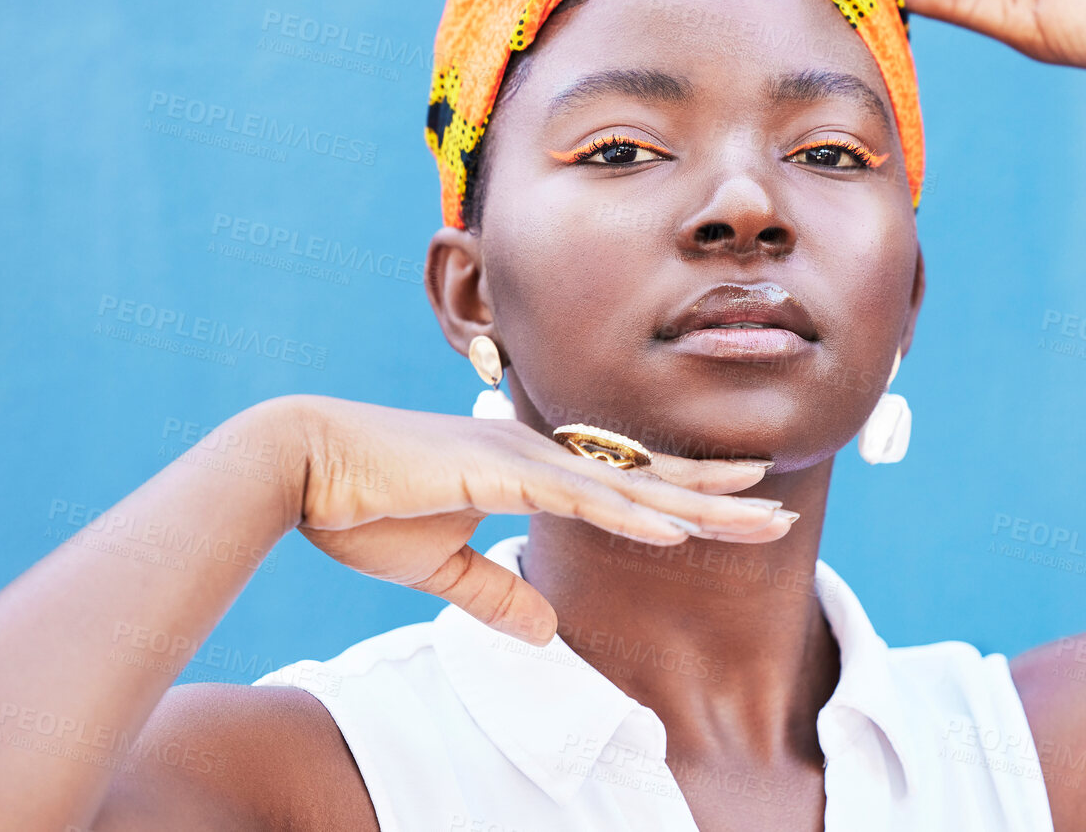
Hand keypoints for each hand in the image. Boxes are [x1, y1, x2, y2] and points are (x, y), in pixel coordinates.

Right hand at [271, 396, 789, 643]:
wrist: (301, 464)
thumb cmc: (362, 506)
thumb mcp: (440, 566)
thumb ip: (496, 594)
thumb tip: (545, 631)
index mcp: (530, 469)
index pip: (625, 484)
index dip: (684, 495)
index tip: (739, 505)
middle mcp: (540, 456)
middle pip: (649, 480)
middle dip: (719, 498)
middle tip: (784, 514)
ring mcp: (524, 459)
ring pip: (632, 487)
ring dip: (700, 505)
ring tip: (765, 517)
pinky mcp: (498, 471)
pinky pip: (580, 498)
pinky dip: (631, 514)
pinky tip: (677, 529)